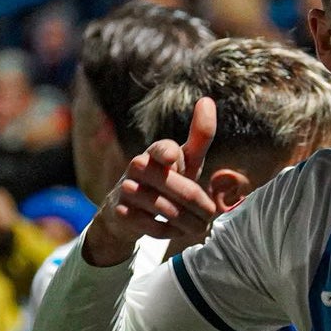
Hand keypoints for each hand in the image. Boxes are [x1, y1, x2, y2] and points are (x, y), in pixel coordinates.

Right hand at [86, 97, 218, 267]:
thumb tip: (207, 100)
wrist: (126, 213)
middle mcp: (138, 166)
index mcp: (156, 152)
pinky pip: (153, 226)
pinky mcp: (120, 212)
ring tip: (199, 226)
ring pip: (166, 209)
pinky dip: (170, 231)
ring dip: (189, 222)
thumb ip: (199, 136)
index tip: (173, 158)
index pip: (163, 149)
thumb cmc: (165, 180)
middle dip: (201, 205)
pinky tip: (177, 230)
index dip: (169, 153)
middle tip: (210, 215)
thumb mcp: (185, 161)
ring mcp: (126, 189)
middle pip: (178, 188)